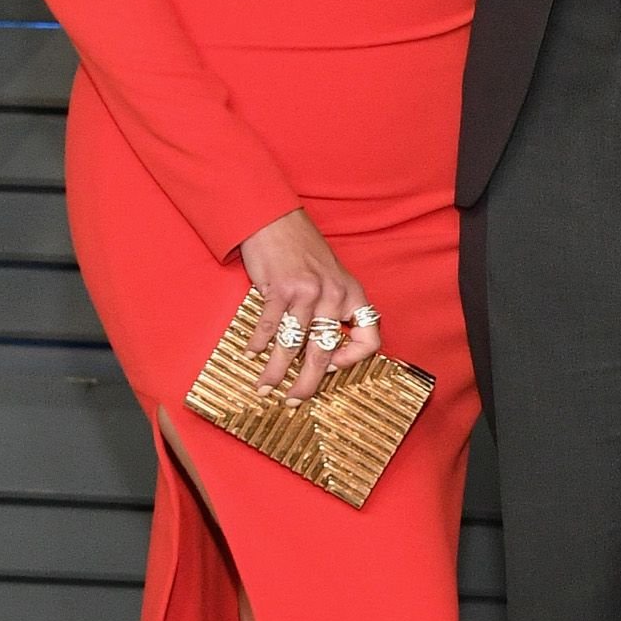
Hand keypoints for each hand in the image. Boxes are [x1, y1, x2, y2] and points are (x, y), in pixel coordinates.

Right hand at [239, 209, 379, 399]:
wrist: (275, 220)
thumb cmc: (302, 251)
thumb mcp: (331, 277)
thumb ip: (334, 309)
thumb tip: (324, 352)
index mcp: (352, 293)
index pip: (370, 337)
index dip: (353, 360)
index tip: (333, 367)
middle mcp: (334, 294)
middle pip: (325, 351)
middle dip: (307, 383)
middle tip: (293, 400)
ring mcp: (307, 291)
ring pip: (293, 345)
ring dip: (276, 371)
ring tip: (264, 386)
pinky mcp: (280, 288)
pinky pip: (270, 327)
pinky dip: (258, 344)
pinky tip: (250, 354)